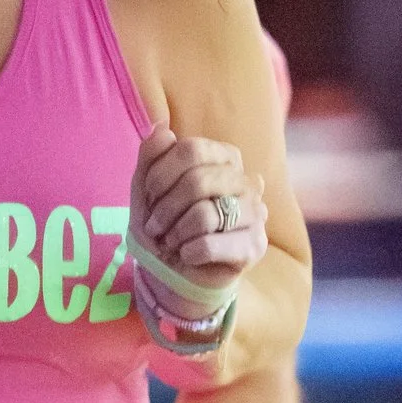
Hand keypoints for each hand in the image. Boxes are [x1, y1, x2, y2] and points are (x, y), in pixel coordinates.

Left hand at [129, 123, 265, 289]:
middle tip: (155, 227)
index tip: (149, 198)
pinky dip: (187, 252)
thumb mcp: (147, 189)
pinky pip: (211, 244)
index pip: (191, 149)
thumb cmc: (164, 227)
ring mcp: (254, 213)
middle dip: (165, 208)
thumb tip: (162, 128)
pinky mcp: (253, 246)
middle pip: (198, 181)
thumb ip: (151, 156)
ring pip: (205, 213)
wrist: (174, 274)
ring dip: (175, 232)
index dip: (160, 175)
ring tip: (170, 243)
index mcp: (225, 158)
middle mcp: (245, 181)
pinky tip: (186, 255)